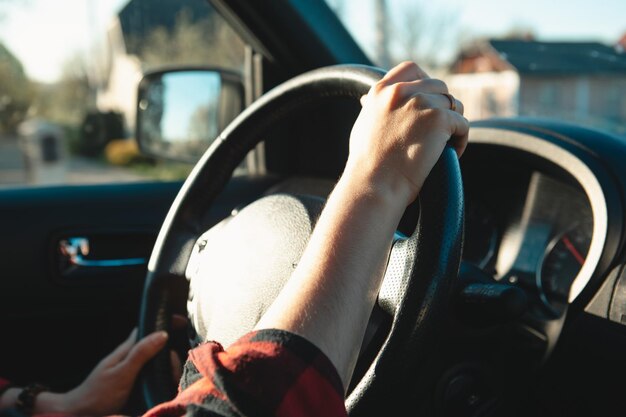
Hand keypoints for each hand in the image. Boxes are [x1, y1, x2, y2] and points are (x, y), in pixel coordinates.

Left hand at [60, 328, 167, 415]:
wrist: (82, 416)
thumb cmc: (97, 394)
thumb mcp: (121, 373)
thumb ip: (141, 353)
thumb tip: (162, 334)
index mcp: (128, 350)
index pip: (148, 329)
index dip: (164, 323)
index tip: (182, 323)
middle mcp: (134, 360)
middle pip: (160, 350)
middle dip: (172, 356)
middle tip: (173, 368)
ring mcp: (137, 376)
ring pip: (162, 367)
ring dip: (171, 371)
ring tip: (171, 382)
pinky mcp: (140, 391)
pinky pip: (159, 382)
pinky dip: (167, 383)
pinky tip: (169, 390)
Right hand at [345, 61, 468, 206]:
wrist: (375, 183)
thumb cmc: (366, 165)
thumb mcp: (362, 126)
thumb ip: (370, 108)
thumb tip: (366, 100)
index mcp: (381, 91)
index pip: (411, 69)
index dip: (424, 81)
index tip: (428, 100)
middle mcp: (401, 91)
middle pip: (438, 86)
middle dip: (442, 106)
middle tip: (438, 131)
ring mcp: (422, 102)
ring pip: (454, 105)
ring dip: (453, 124)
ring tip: (445, 145)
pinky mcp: (439, 118)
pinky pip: (463, 124)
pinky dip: (461, 140)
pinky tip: (452, 154)